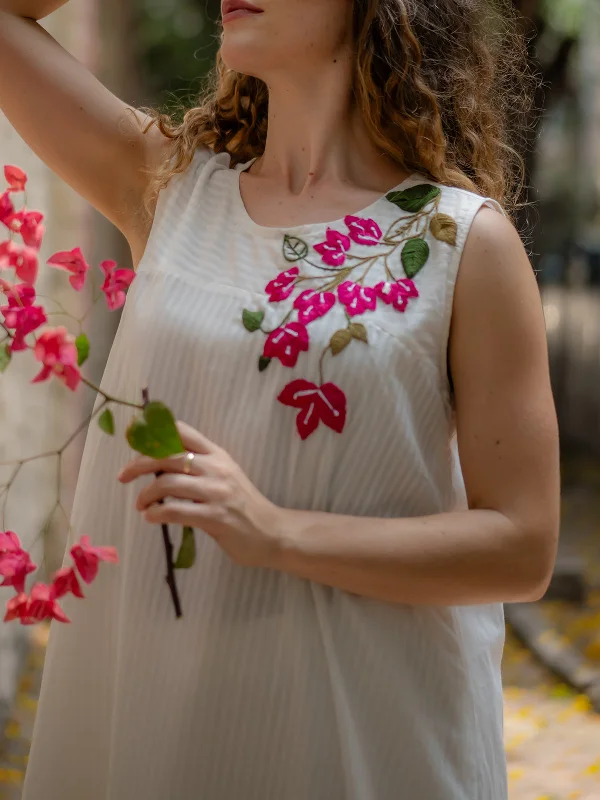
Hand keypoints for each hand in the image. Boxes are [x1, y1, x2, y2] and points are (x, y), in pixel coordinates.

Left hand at [118, 422, 281, 568]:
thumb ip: (198, 467)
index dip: (155, 433)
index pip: (183, 431)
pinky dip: (157, 514)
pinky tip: (152, 518)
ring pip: (168, 483)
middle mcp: (216, 468)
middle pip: (168, 455)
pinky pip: (176, 511)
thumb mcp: (224, 476)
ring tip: (142, 505)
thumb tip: (159, 465)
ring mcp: (217, 492)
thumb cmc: (243, 506)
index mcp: (217, 454)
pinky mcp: (215, 518)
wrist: (272, 532)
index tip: (135, 441)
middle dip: (139, 464)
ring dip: (146, 495)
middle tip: (124, 476)